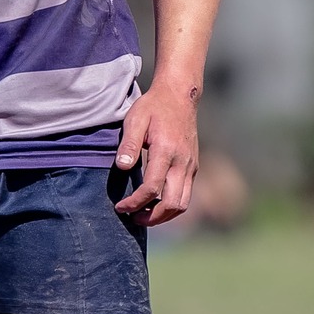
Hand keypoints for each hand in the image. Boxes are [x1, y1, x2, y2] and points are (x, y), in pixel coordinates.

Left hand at [113, 78, 199, 225]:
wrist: (180, 96)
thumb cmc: (154, 107)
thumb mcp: (135, 119)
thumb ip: (129, 144)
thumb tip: (122, 166)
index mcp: (166, 151)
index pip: (152, 188)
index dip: (135, 203)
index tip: (120, 207)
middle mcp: (182, 163)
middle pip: (172, 204)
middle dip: (151, 217)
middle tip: (132, 218)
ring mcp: (191, 166)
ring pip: (182, 204)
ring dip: (163, 216)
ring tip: (142, 216)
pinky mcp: (193, 167)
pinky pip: (185, 195)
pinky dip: (171, 206)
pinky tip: (154, 204)